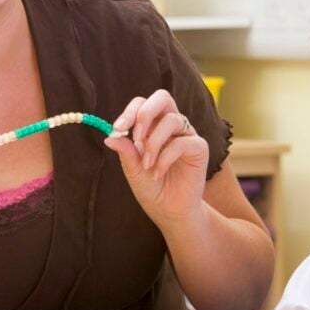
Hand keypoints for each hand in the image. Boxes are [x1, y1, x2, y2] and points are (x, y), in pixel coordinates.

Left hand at [106, 90, 207, 224]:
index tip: (118, 128)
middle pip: (162, 97)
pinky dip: (165, 158)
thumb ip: (126, 152)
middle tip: (135, 136)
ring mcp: (186, 135)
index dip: (130, 112)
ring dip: (154, 143)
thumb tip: (110, 136)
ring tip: (147, 165)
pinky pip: (182, 142)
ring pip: (172, 120)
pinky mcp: (199, 148)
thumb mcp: (133, 171)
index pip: (143, 105)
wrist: (170, 212)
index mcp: (153, 126)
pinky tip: (158, 173)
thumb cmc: (153, 189)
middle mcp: (171, 126)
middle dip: (145, 113)